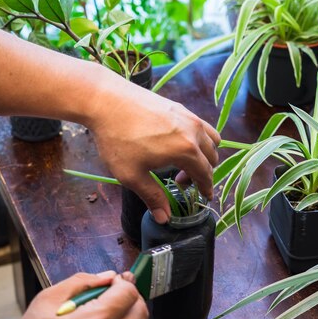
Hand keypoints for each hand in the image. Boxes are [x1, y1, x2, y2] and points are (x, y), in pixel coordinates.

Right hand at [0, 271, 146, 318]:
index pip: (128, 293)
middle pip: (140, 309)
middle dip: (129, 295)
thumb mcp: (47, 300)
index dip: (121, 282)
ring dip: (130, 312)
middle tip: (112, 292)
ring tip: (108, 310)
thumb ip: (81, 282)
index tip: (110, 282)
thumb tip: (107, 276)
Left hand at [87, 80, 220, 223]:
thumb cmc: (117, 138)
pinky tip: (177, 142)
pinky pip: (201, 125)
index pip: (206, 174)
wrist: (105, 100)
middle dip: (203, 173)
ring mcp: (188, 116)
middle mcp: (193, 131)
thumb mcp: (132, 174)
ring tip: (184, 161)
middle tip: (182, 181)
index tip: (204, 197)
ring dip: (205, 154)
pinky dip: (199, 138)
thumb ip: (152, 196)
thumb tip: (165, 218)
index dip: (206, 188)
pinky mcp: (179, 107)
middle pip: (212, 157)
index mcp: (186, 150)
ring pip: (211, 138)